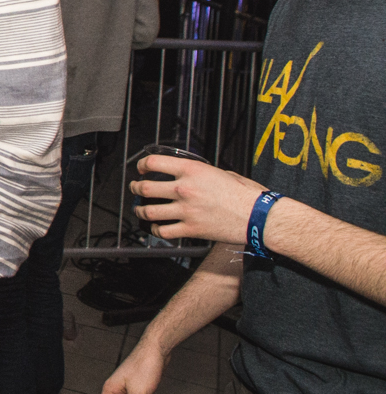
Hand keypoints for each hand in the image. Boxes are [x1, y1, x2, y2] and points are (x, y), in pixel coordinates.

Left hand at [130, 156, 264, 244]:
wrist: (260, 216)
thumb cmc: (247, 194)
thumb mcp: (223, 173)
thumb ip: (202, 173)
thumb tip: (192, 174)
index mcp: (191, 170)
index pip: (153, 163)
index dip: (142, 165)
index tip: (140, 169)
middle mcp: (184, 189)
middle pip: (145, 188)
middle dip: (135, 188)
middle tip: (134, 188)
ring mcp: (186, 211)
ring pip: (149, 211)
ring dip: (140, 210)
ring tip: (139, 209)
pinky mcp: (191, 229)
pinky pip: (164, 231)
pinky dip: (155, 230)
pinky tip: (156, 227)